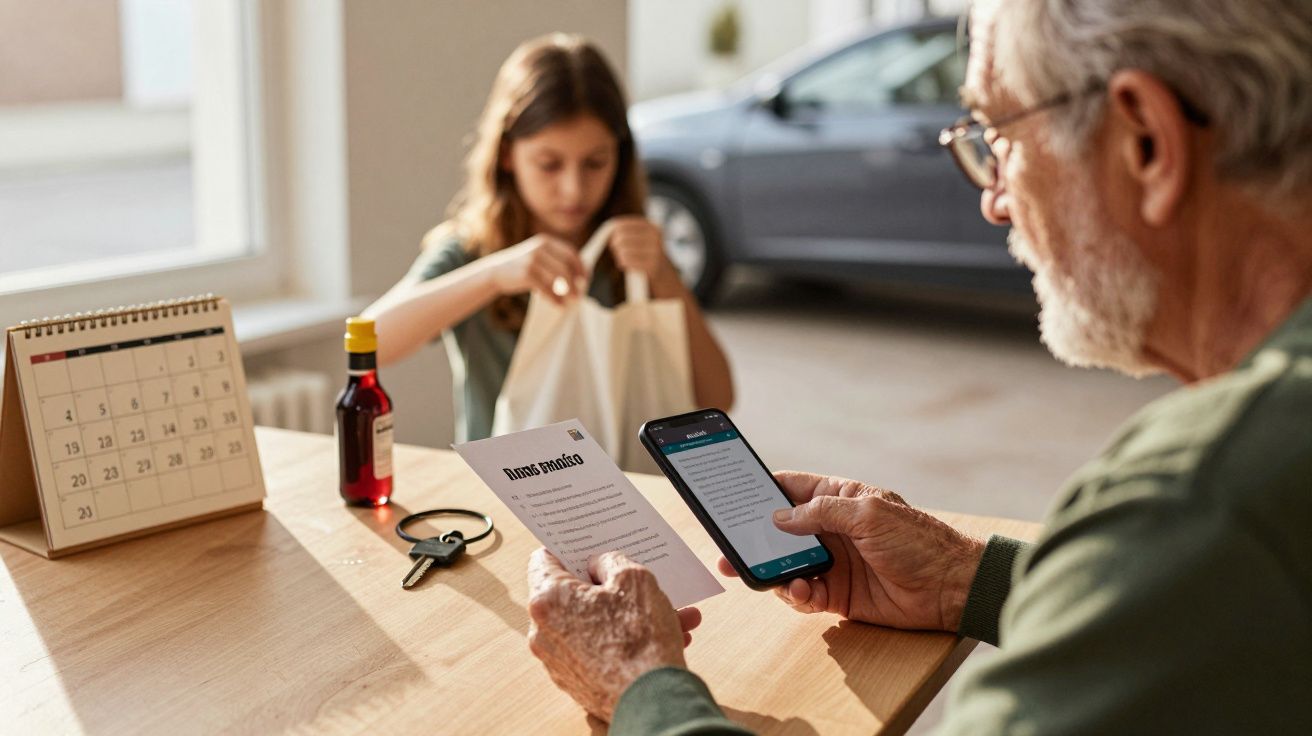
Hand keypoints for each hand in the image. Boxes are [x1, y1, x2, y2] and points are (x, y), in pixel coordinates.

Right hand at [489, 234, 585, 303]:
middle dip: (576, 282)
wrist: (496, 272)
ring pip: (559, 278)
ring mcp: (533, 260)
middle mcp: (540, 248)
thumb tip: (580, 276)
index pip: (571, 253)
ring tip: (571, 301)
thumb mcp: (538, 255)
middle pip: (566, 267)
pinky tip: (559, 305)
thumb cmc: (522, 267)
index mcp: (545, 242)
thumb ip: (555, 260)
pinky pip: (547, 289)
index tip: (586, 279)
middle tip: (579, 294)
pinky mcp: (527, 274)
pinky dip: (555, 298)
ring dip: (568, 292)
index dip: (581, 267)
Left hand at [526, 548, 702, 720]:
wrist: (653, 701)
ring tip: (670, 612)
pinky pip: (600, 649)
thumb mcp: (635, 578)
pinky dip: (626, 640)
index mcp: (548, 600)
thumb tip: (600, 565)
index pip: (544, 558)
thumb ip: (611, 561)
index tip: (587, 547)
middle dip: (609, 586)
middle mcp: (544, 632)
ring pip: (593, 623)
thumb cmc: (640, 641)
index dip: (569, 548)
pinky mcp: (577, 682)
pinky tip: (667, 635)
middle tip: (635, 581)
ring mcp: (559, 661)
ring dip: (627, 615)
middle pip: (573, 595)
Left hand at [605, 215, 672, 282]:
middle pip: (621, 237)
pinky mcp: (651, 266)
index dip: (613, 232)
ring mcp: (655, 252)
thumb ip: (625, 230)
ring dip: (619, 255)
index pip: (621, 224)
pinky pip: (627, 262)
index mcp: (651, 226)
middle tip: (616, 249)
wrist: (662, 271)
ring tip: (623, 257)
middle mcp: (655, 237)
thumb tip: (608, 231)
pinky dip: (622, 263)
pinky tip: (626, 264)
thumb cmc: (644, 251)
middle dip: (615, 244)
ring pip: (623, 250)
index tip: (613, 238)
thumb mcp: (640, 236)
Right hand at [717, 471, 984, 631]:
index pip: (790, 488)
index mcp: (838, 498)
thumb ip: (821, 512)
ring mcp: (831, 562)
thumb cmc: (918, 542)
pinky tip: (800, 591)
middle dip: (752, 538)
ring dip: (769, 570)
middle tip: (727, 548)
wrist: (950, 588)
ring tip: (757, 574)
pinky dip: (795, 594)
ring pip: (784, 564)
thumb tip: (780, 517)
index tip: (731, 494)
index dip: (761, 490)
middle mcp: (830, 529)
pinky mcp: (836, 594)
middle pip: (778, 530)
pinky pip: (802, 593)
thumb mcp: (869, 514)